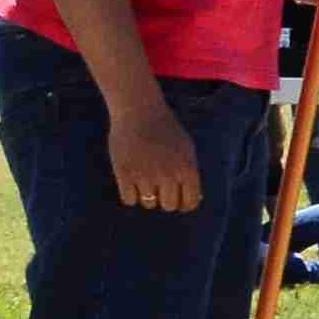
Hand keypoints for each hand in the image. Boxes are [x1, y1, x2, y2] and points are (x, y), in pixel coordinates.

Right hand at [106, 89, 203, 213]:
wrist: (139, 112)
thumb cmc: (165, 129)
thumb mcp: (186, 148)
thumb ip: (190, 173)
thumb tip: (193, 200)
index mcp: (187, 170)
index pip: (190, 203)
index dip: (183, 204)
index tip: (177, 199)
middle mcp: (168, 176)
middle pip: (169, 206)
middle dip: (165, 199)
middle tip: (159, 187)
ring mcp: (146, 176)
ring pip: (148, 204)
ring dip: (146, 195)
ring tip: (144, 176)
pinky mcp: (125, 174)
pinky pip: (129, 200)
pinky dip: (130, 194)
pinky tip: (131, 181)